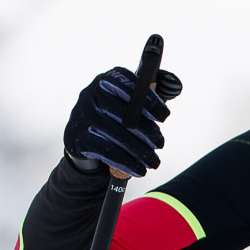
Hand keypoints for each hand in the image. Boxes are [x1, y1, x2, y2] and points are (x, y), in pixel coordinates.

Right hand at [63, 64, 182, 176]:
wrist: (82, 138)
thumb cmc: (113, 117)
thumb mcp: (126, 102)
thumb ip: (146, 96)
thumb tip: (172, 88)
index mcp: (106, 80)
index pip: (128, 85)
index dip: (148, 100)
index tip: (164, 117)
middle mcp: (90, 94)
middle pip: (124, 113)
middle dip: (147, 131)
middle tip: (160, 143)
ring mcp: (81, 115)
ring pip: (117, 135)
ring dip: (140, 151)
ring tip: (153, 161)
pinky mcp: (77, 137)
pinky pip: (107, 151)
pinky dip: (126, 162)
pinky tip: (139, 169)